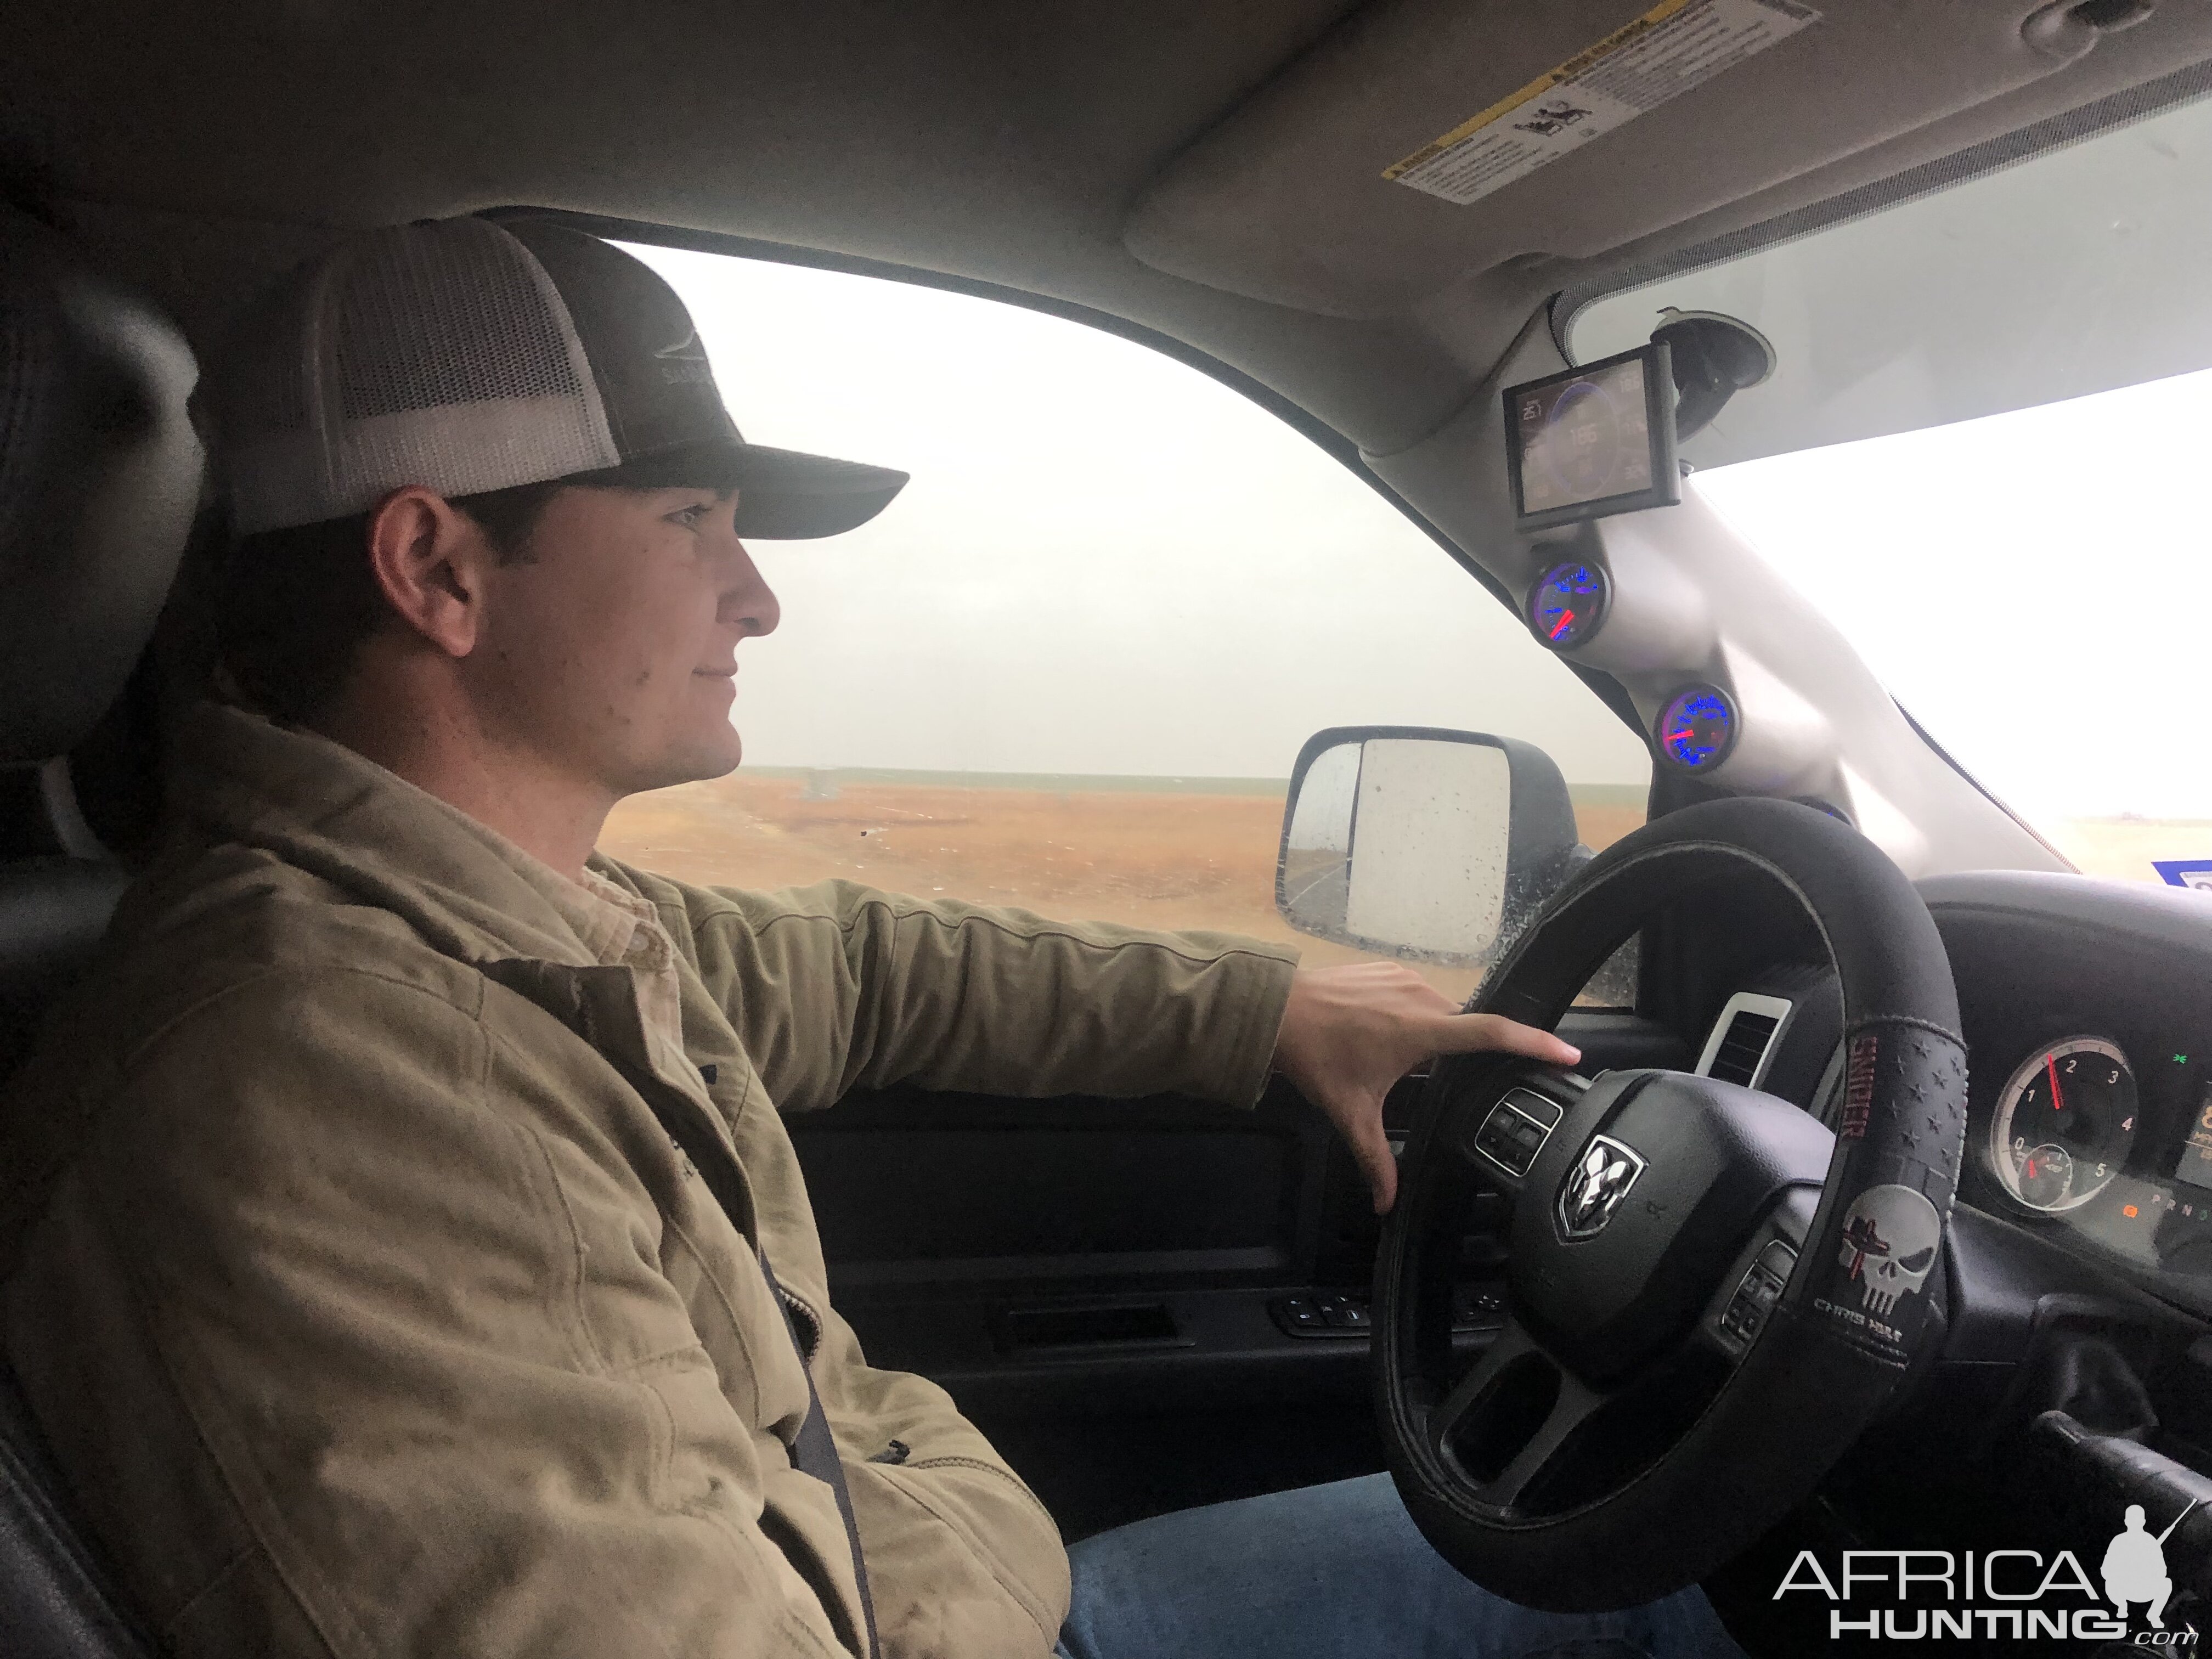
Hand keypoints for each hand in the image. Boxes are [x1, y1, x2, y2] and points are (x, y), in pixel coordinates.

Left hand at [1270, 961, 1580, 1214]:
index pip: (1491, 1033)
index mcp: (1421, 1030)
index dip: (1533, 1044)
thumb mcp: (1350, 1113)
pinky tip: (1388, 1037)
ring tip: (1402, 1061)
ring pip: (1443, 1010)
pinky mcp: (1390, 968)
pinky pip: (1419, 993)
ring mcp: (1405, 977)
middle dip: (1465, 1054)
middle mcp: (1421, 996)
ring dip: (1435, 1035)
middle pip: (1466, 1027)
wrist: (1275, 1009)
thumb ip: (1376, 1160)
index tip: (1567, 1054)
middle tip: (1456, 1080)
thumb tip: (1387, 1204)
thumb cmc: (1316, 1058)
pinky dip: (1415, 1015)